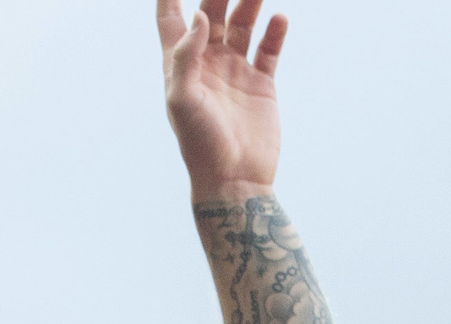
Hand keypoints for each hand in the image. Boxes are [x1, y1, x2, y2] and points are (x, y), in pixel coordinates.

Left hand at [160, 0, 286, 200]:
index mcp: (180, 65)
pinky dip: (275, 33)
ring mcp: (235, 71)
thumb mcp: (182, 99)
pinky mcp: (261, 84)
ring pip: (242, 26)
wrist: (235, 178)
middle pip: (211, 14)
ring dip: (249, 5)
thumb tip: (199, 16)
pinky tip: (279, 18)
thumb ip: (186, 55)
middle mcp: (208, 63)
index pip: (171, 20)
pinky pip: (268, 49)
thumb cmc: (200, 144)